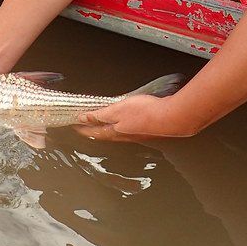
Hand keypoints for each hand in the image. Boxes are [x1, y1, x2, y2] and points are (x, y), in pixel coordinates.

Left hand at [73, 95, 195, 142]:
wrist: (171, 119)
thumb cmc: (146, 113)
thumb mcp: (117, 110)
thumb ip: (100, 114)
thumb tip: (84, 118)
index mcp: (115, 131)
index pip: (94, 131)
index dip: (83, 128)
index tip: (75, 125)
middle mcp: (124, 136)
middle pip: (104, 134)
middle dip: (94, 130)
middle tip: (85, 127)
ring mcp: (135, 135)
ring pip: (116, 133)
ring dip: (107, 129)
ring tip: (102, 125)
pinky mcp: (146, 131)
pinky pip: (127, 130)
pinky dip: (120, 127)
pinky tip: (124, 123)